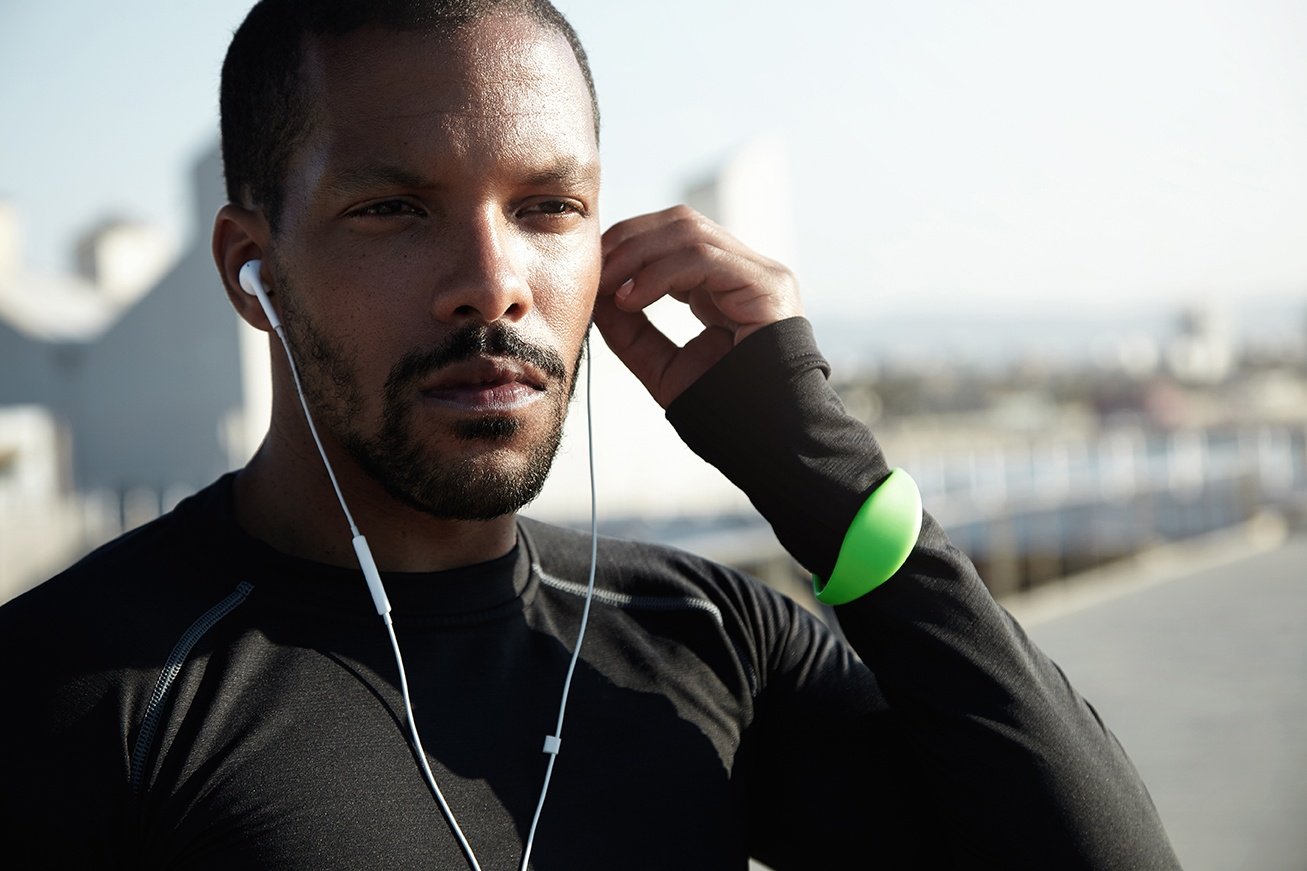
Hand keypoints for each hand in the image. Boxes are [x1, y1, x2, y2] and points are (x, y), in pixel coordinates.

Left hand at [593, 205, 803, 407]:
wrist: (764, 438)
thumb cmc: (721, 408)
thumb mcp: (661, 365)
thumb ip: (630, 331)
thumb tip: (596, 294)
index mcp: (722, 286)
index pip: (673, 237)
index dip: (628, 245)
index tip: (592, 272)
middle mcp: (743, 273)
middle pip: (680, 223)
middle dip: (629, 241)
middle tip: (594, 272)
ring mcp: (760, 275)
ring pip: (690, 232)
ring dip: (637, 255)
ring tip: (607, 287)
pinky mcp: (768, 286)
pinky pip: (703, 259)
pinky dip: (658, 275)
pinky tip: (631, 299)